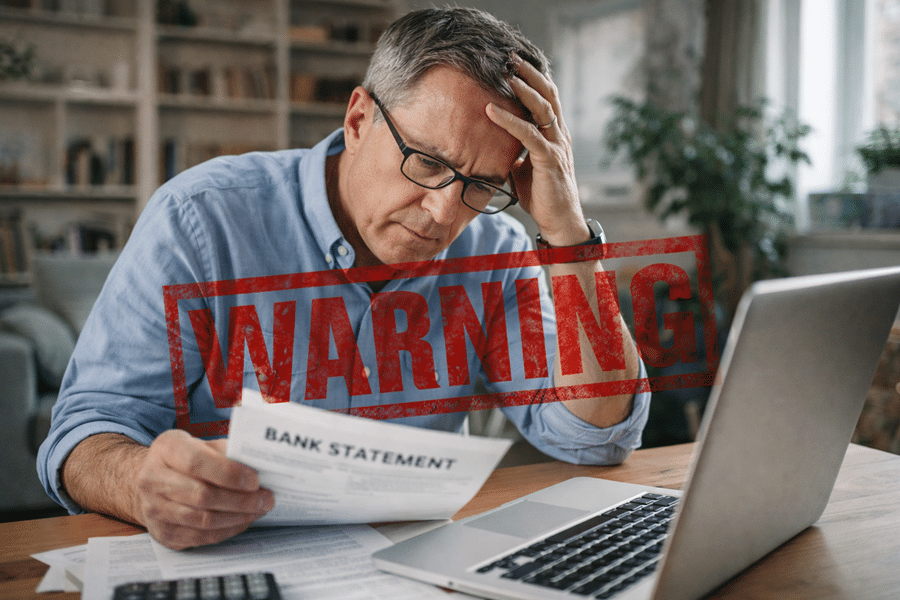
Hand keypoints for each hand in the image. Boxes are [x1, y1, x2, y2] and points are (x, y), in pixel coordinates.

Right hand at [131, 429, 273, 549]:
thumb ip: (225, 451)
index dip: (229, 474)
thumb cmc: (183, 458)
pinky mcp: (162, 533)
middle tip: (266, 499)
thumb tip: (258, 465)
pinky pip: (200, 537)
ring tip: (259, 510)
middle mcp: (153, 480)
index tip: (255, 480)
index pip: (196, 463)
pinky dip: (227, 530)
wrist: (151, 479)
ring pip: (203, 520)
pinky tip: (243, 521)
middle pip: (202, 496)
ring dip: (238, 517)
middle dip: (241, 500)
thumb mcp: (200, 443)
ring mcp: (154, 510)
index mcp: (165, 450)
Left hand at [485, 53, 588, 246]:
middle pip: (547, 94)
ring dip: (523, 88)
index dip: (533, 78)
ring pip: (541, 108)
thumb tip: (490, 142)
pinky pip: (528, 134)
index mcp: (554, 133)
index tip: (514, 63)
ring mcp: (556, 145)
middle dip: (529, 73)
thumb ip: (513, 151)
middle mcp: (559, 134)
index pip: (546, 97)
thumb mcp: (523, 167)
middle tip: (510, 56)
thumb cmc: (541, 195)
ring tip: (506, 73)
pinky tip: (490, 111)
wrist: (559, 221)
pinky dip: (508, 120)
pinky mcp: (549, 159)